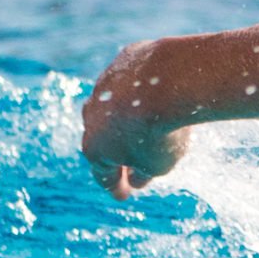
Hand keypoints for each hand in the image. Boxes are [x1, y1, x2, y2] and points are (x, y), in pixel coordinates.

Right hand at [81, 43, 192, 199]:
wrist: (167, 81)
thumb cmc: (162, 132)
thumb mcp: (158, 164)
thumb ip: (144, 172)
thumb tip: (137, 177)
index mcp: (94, 147)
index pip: (104, 173)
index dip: (115, 186)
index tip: (123, 195)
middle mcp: (91, 116)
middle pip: (103, 138)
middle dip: (116, 152)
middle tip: (127, 164)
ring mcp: (104, 86)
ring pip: (116, 105)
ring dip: (127, 117)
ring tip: (142, 125)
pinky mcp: (123, 61)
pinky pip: (134, 79)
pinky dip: (142, 88)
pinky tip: (156, 92)